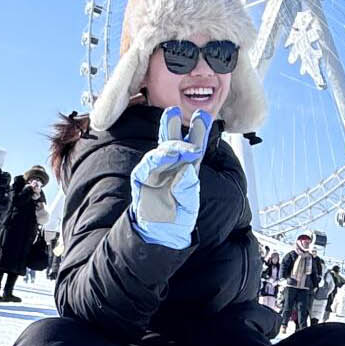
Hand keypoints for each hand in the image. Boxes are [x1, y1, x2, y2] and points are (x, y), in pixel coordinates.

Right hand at [128, 108, 210, 248]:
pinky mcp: (141, 180)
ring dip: (170, 147)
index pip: (192, 148)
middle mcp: (169, 167)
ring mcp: (154, 172)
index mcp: (185, 169)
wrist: (158, 235)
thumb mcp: (188, 205)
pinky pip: (147, 168)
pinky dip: (156, 162)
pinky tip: (166, 158)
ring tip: (181, 148)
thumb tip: (187, 172)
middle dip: (173, 126)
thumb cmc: (176, 218)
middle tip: (175, 111)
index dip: (197, 131)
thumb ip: (188, 190)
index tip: (203, 116)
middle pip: (172, 143)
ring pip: (160, 153)